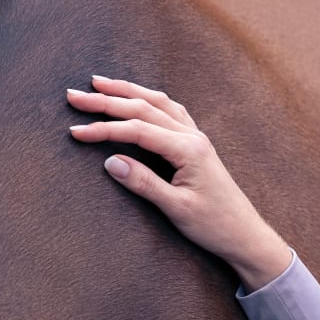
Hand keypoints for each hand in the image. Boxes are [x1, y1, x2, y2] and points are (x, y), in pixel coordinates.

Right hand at [67, 76, 291, 290]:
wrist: (245, 235)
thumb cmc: (214, 226)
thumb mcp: (177, 209)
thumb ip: (144, 183)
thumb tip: (110, 162)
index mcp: (188, 150)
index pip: (137, 130)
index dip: (104, 129)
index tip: (76, 131)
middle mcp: (192, 137)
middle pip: (144, 108)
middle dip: (107, 100)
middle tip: (74, 95)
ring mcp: (196, 138)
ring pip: (157, 103)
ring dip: (127, 91)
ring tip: (99, 84)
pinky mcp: (197, 145)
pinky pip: (170, 112)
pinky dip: (148, 100)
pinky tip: (137, 97)